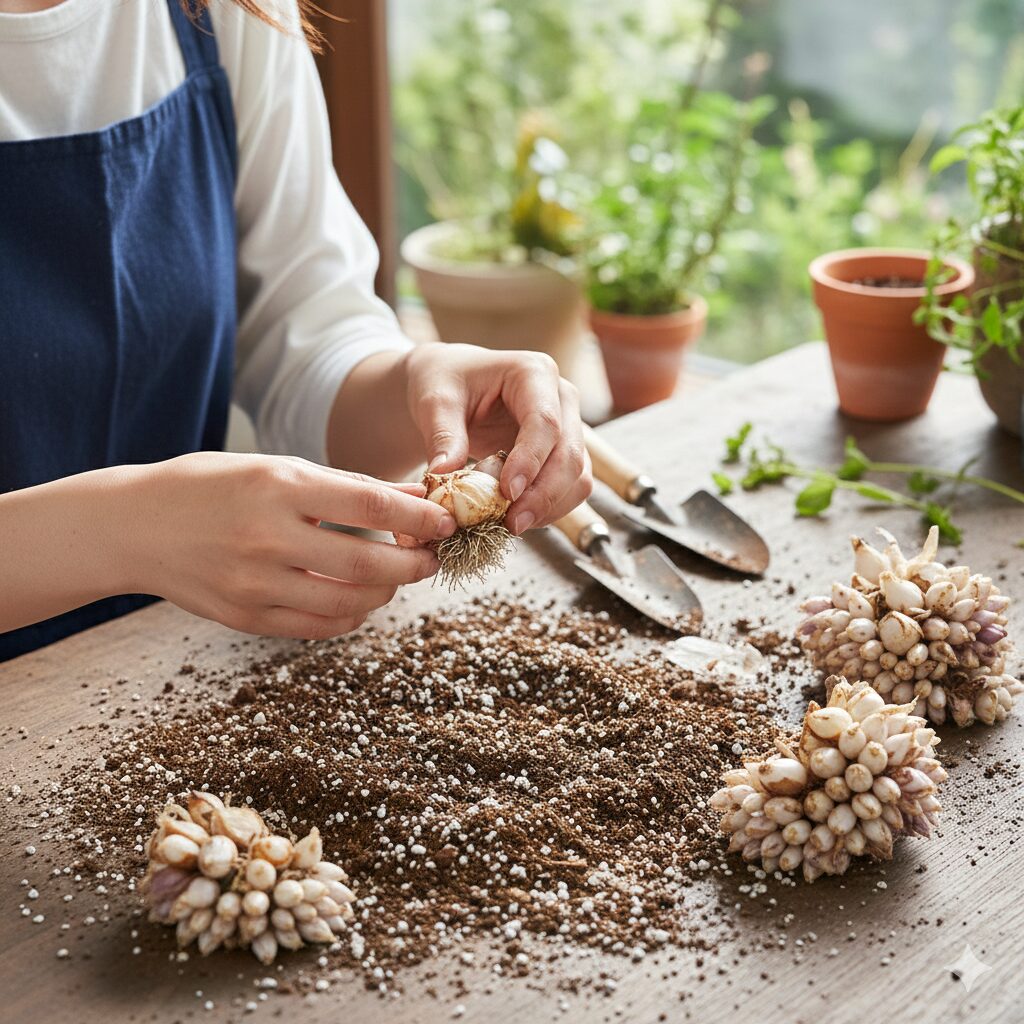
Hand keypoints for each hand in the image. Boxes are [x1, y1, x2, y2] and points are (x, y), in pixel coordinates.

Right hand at [125, 452, 454, 639]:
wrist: (134, 526)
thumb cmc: (213, 485)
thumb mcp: (278, 468)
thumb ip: (348, 486)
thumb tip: (415, 495)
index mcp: (277, 488)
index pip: (369, 507)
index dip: (418, 517)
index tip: (445, 521)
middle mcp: (266, 538)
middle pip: (367, 565)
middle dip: (414, 564)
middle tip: (432, 558)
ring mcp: (254, 584)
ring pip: (348, 604)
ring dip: (387, 593)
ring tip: (397, 576)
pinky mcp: (246, 617)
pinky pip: (319, 627)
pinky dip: (352, 616)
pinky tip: (361, 599)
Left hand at [404, 344, 592, 533]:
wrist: (452, 387)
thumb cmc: (445, 384)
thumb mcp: (435, 402)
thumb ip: (442, 434)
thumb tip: (444, 473)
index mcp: (534, 373)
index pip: (545, 422)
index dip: (531, 461)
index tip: (507, 493)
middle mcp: (561, 398)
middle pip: (570, 453)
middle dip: (544, 494)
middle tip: (512, 523)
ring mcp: (568, 427)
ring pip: (579, 475)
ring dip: (551, 507)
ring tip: (512, 525)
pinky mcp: (563, 453)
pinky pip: (570, 488)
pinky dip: (549, 509)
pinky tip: (518, 519)